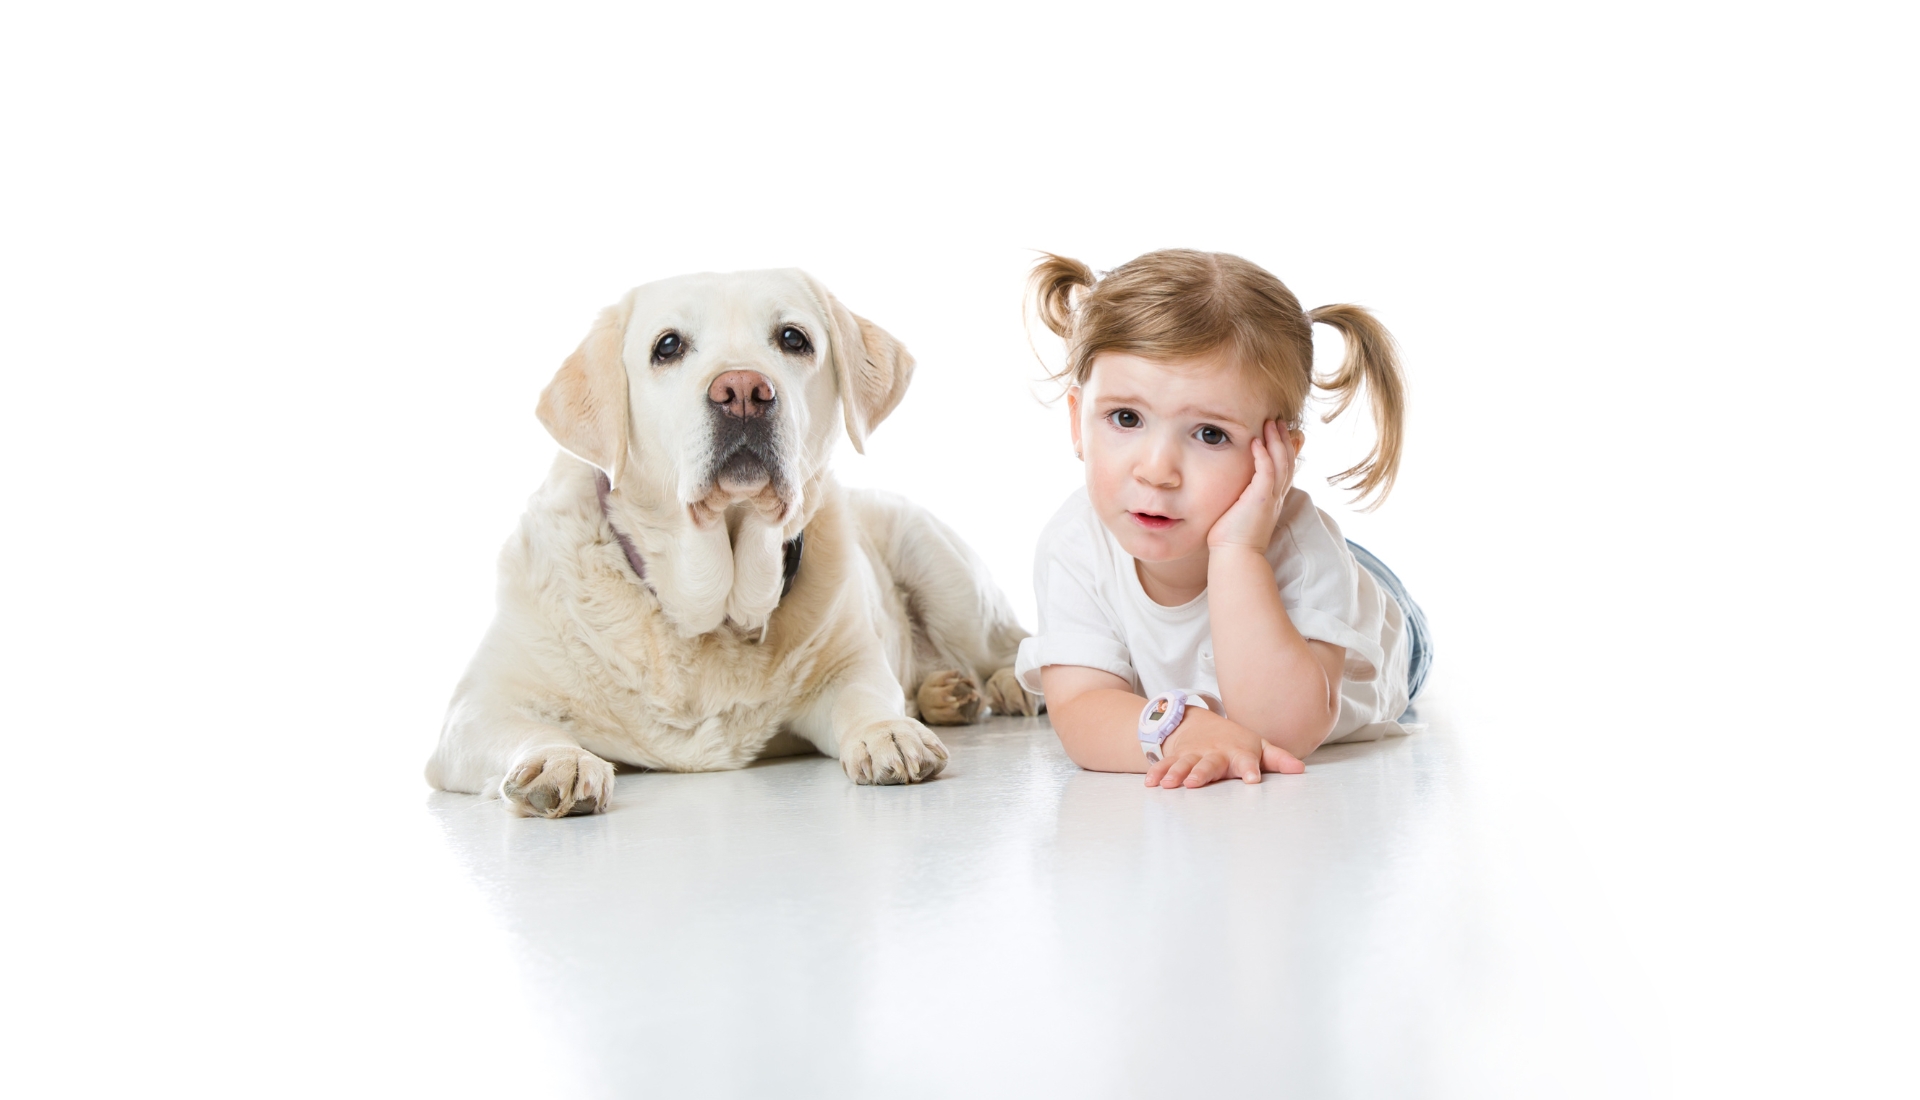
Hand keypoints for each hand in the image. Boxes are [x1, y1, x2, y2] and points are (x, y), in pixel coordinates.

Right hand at [1144, 708, 1305, 787]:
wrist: (1200, 723)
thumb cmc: (1235, 742)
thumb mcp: (1258, 747)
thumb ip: (1277, 759)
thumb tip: (1300, 769)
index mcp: (1238, 753)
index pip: (1246, 761)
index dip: (1249, 769)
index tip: (1252, 780)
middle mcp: (1214, 754)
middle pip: (1209, 764)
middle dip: (1201, 772)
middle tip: (1195, 783)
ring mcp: (1193, 755)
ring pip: (1183, 764)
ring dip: (1175, 773)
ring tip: (1169, 784)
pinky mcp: (1176, 756)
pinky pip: (1165, 764)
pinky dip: (1157, 772)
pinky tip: (1151, 783)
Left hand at [1206, 420, 1297, 551]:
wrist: (1236, 557)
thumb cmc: (1232, 540)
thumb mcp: (1239, 513)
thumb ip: (1240, 498)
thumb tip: (1232, 490)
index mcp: (1272, 500)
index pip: (1283, 469)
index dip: (1283, 450)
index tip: (1277, 433)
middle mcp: (1275, 497)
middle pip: (1287, 462)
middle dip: (1284, 440)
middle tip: (1278, 421)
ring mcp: (1270, 498)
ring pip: (1281, 463)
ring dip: (1276, 442)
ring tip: (1271, 423)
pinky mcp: (1260, 500)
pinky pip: (1266, 472)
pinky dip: (1263, 456)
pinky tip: (1256, 442)